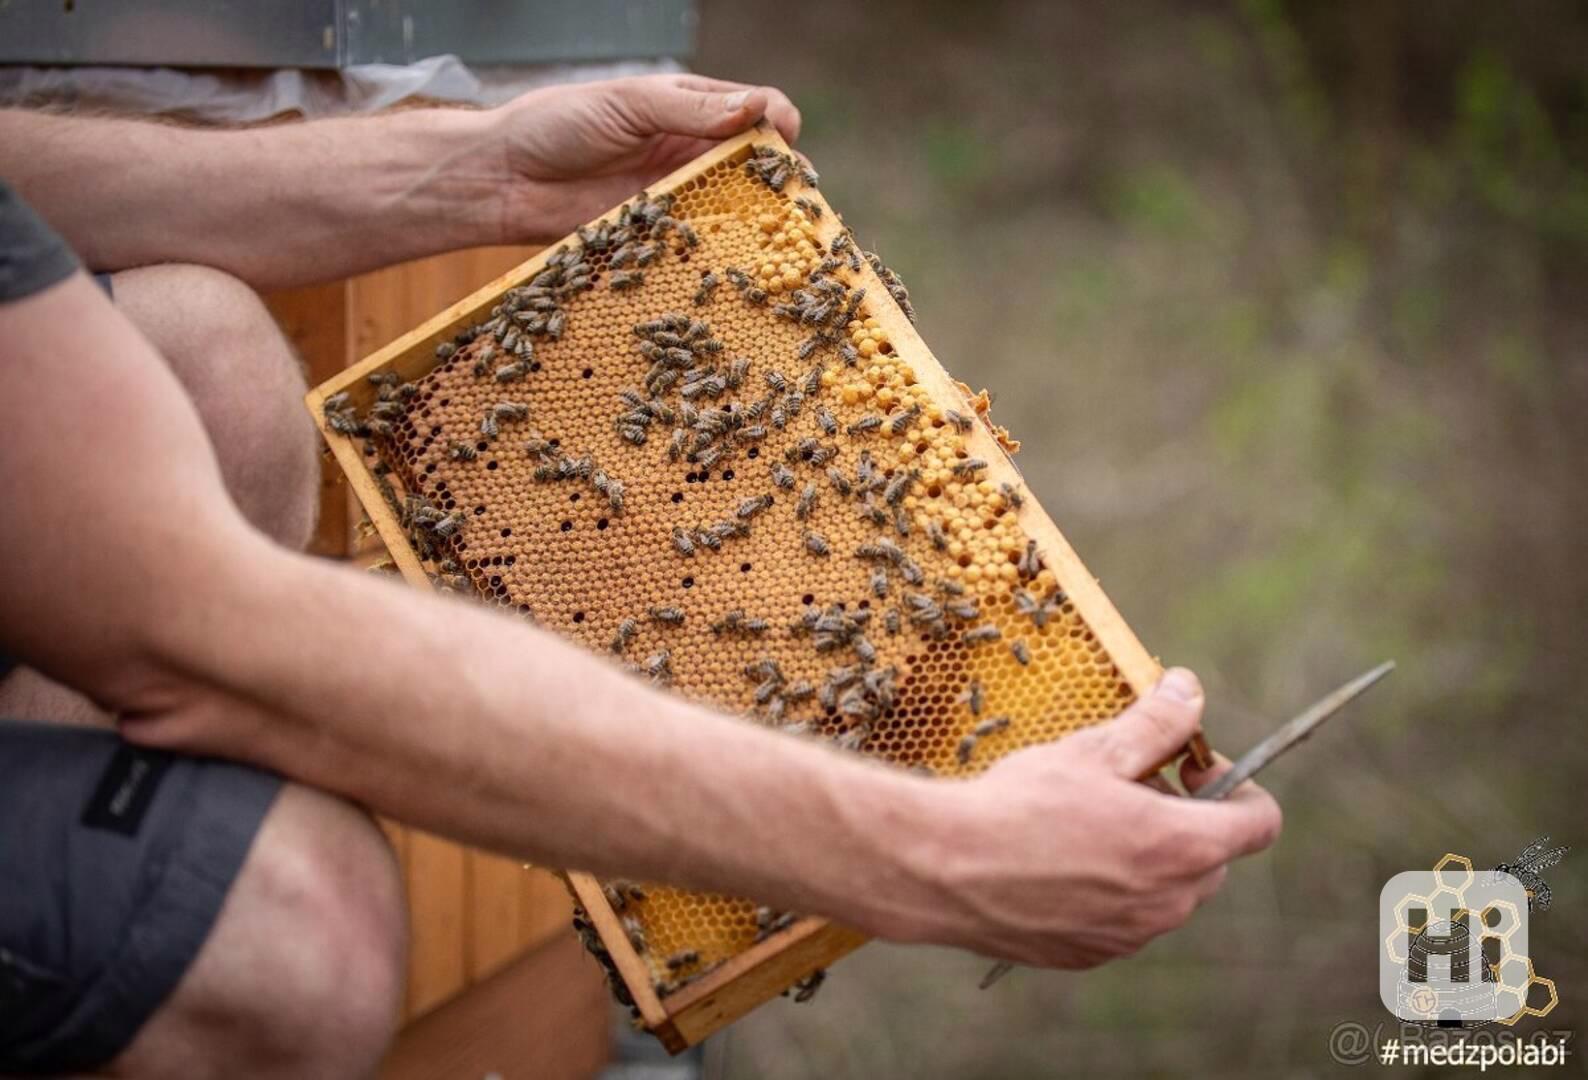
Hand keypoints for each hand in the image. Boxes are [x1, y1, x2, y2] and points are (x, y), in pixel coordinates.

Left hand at [488, 74, 800, 242]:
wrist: (502, 179)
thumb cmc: (557, 125)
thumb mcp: (628, 103)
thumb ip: (690, 108)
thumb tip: (756, 110)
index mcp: (691, 107)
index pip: (757, 109)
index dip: (779, 124)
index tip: (783, 143)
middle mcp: (691, 152)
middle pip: (757, 166)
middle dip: (782, 181)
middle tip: (793, 202)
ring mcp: (677, 197)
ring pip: (737, 210)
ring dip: (758, 224)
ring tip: (776, 239)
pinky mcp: (658, 237)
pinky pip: (700, 247)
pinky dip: (720, 256)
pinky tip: (734, 264)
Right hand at [902, 668, 1281, 968]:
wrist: (947, 868)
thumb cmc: (1021, 804)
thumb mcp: (1094, 751)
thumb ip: (1156, 724)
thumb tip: (1191, 692)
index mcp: (1182, 846)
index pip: (1260, 823)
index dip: (1235, 785)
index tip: (1187, 766)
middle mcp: (1169, 902)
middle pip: (1212, 856)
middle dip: (1183, 818)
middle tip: (1125, 784)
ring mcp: (1131, 936)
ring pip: (1166, 891)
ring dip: (1145, 856)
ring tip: (1084, 821)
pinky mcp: (1090, 955)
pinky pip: (1123, 920)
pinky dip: (1107, 890)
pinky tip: (1056, 861)